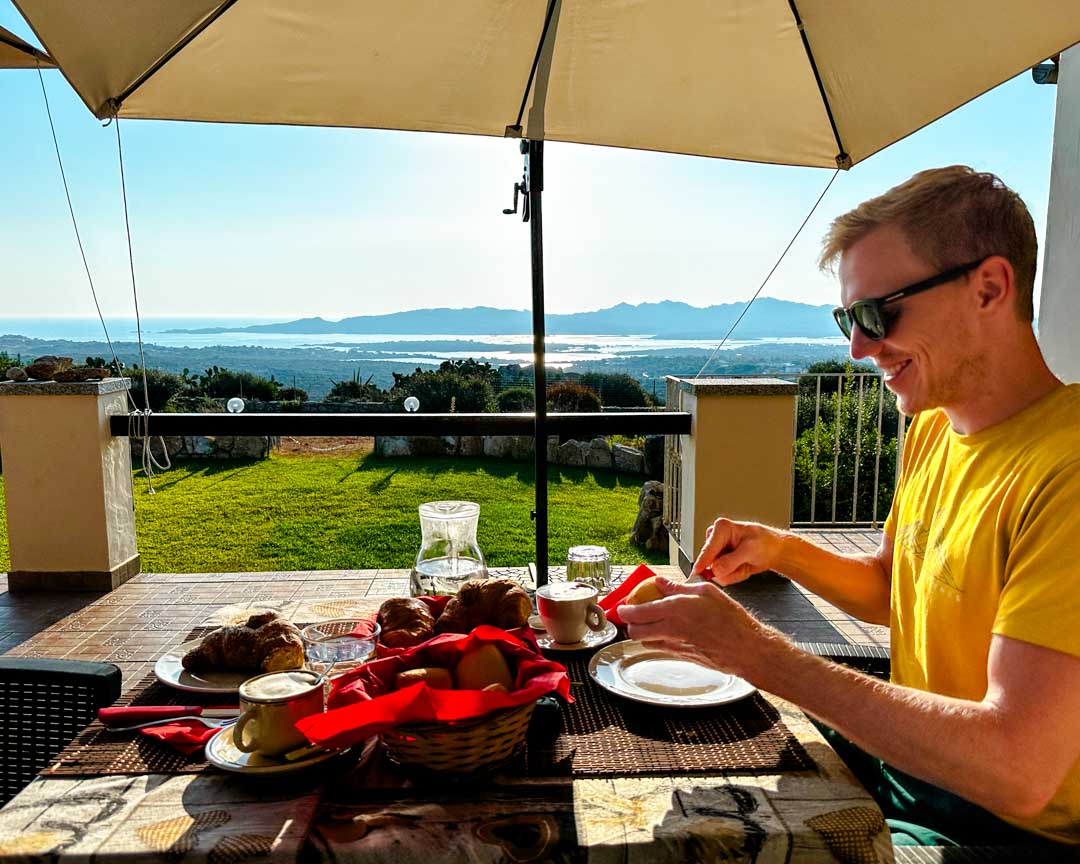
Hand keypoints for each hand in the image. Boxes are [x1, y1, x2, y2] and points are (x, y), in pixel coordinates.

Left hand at [617, 577, 768, 678]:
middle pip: (635, 632)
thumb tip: (661, 583)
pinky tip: (667, 632)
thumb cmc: (731, 619)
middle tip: (632, 616)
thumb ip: (679, 588)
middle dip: (630, 624)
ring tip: (649, 623)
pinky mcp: (681, 657)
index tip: (623, 606)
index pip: (638, 612)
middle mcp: (670, 629)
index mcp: (674, 609)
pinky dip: (656, 641)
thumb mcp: (707, 592)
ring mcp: (675, 646)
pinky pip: (660, 649)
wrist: (745, 649)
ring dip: (642, 633)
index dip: (625, 610)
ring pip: (645, 643)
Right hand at [692, 518, 782, 585]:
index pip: (707, 549)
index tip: (696, 573)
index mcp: (721, 528)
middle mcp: (715, 538)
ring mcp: (717, 551)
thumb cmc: (764, 543)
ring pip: (716, 572)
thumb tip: (715, 570)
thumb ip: (731, 561)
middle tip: (742, 565)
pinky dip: (734, 575)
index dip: (702, 563)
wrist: (773, 550)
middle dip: (727, 570)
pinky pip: (721, 575)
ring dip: (732, 573)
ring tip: (744, 564)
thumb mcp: (750, 551)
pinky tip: (742, 567)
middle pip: (710, 563)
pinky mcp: (720, 561)